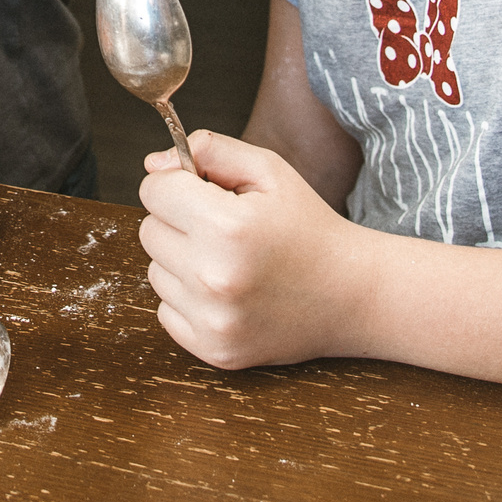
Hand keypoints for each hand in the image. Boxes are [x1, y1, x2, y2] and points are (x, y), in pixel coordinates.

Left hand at [137, 130, 378, 368]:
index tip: (203, 192)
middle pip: (149, 230)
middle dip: (179, 222)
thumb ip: (210, 151)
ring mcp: (212, 319)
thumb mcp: (269, 171)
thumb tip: (155, 165)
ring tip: (230, 262)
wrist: (352, 295)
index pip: (154, 190)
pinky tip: (228, 293)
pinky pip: (165, 311)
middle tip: (224, 228)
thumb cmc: (308, 227)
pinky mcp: (213, 350)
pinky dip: (188, 300)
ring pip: (155, 272)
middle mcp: (213, 277)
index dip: (177, 184)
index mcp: (226, 226)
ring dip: (183, 262)